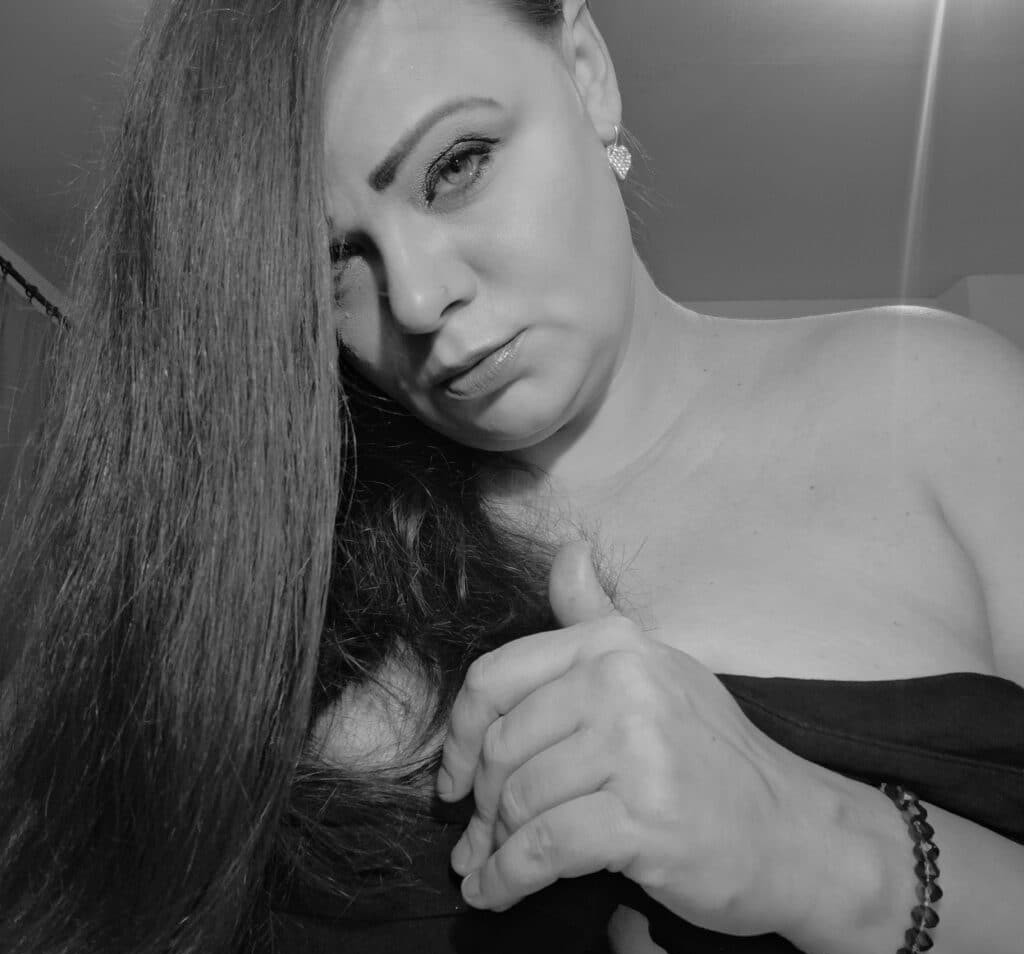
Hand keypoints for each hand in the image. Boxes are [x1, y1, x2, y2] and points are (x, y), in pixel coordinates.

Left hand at [437, 541, 815, 936]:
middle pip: (504, 746)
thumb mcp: (655, 669)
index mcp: (615, 645)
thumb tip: (566, 551)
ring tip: (489, 865)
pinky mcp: (645, 817)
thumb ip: (595, 616)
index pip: (498, 677)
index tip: (455, 777)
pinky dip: (506, 878)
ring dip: (493, 846)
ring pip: (519, 800)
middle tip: (478, 835)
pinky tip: (496, 892)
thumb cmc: (712, 756)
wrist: (795, 832)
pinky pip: (542, 849)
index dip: (460, 734)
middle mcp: (623, 683)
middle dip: (481, 802)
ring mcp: (638, 749)